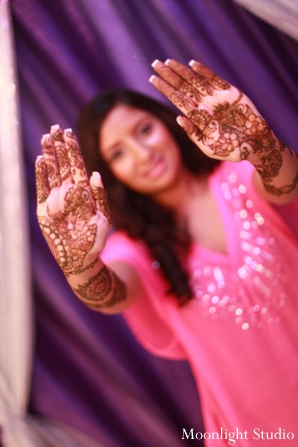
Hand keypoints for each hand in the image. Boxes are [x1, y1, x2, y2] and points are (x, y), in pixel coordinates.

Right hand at [35, 125, 111, 276]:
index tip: (68, 132)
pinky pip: (42, 189)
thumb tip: (95, 175)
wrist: (81, 259)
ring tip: (46, 137)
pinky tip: (40, 160)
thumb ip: (100, 197)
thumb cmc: (96, 240)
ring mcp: (56, 200)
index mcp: (84, 192)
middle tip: (56, 127)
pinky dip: (41, 175)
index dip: (72, 149)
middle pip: (63, 164)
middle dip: (60, 146)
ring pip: (52, 172)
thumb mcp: (104, 218)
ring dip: (49, 155)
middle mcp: (69, 192)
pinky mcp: (45, 211)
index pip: (77, 165)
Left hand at [150, 59, 281, 174]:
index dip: (166, 89)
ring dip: (183, 71)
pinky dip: (205, 72)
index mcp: (197, 118)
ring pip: (196, 81)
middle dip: (170, 76)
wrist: (255, 145)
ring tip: (169, 62)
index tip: (152, 78)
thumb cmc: (230, 149)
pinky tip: (193, 65)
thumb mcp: (208, 146)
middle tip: (155, 63)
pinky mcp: (230, 93)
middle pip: (183, 87)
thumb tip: (180, 118)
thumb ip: (194, 133)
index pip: (177, 99)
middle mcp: (204, 105)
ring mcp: (216, 98)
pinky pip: (215, 80)